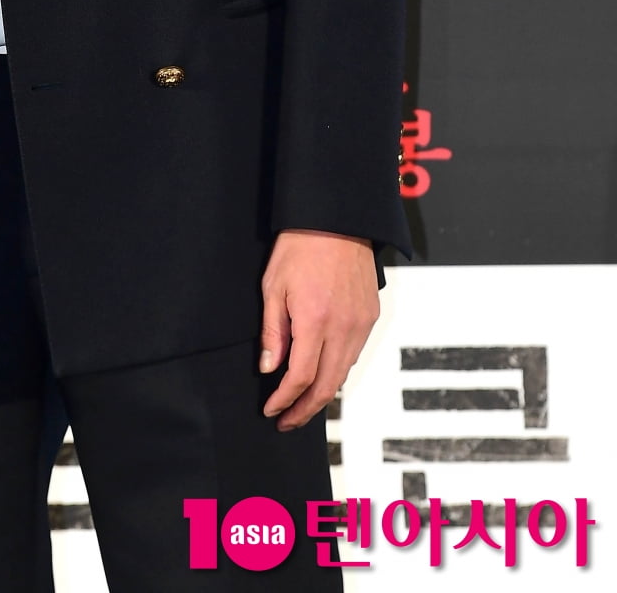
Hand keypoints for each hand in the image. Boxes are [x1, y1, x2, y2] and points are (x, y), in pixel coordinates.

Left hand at [258, 229, 378, 429]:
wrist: (337, 219)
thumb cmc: (300, 245)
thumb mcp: (273, 286)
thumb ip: (273, 330)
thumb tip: (270, 368)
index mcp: (315, 320)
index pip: (300, 377)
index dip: (285, 400)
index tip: (272, 410)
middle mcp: (343, 327)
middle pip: (327, 386)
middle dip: (305, 409)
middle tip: (287, 420)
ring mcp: (361, 323)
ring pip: (343, 374)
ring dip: (322, 394)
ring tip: (302, 403)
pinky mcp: (371, 316)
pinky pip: (354, 354)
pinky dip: (338, 371)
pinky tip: (323, 373)